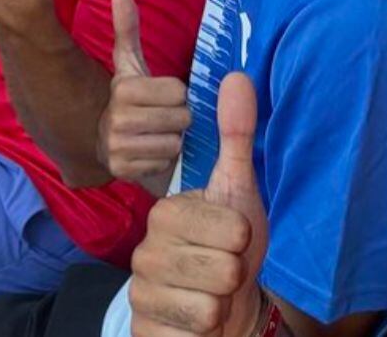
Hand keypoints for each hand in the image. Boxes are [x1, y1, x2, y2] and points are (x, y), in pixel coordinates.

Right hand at [100, 0, 189, 193]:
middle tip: (165, 120)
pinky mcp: (121, 172)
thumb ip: (128, 30)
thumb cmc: (134, 101)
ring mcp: (116, 147)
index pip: (178, 90)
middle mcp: (115, 118)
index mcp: (123, 89)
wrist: (112, 145)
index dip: (179, 95)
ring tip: (158, 136)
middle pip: (180, 117)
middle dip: (180, 119)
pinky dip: (163, 161)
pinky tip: (151, 155)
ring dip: (173, 141)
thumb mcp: (132, 66)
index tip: (165, 98)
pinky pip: (163, 163)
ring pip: (174, 142)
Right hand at [129, 73, 269, 336]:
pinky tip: (195, 319)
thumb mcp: (240, 190)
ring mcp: (141, 291)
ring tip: (212, 292)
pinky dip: (207, 327)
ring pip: (212, 302)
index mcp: (167, 212)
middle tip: (223, 269)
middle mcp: (145, 250)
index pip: (234, 228)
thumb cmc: (232, 247)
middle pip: (225, 267)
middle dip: (236, 272)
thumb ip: (236, 136)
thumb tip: (236, 75)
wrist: (224, 307)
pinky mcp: (144, 327)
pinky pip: (196, 329)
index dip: (245, 238)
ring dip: (223, 302)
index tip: (232, 238)